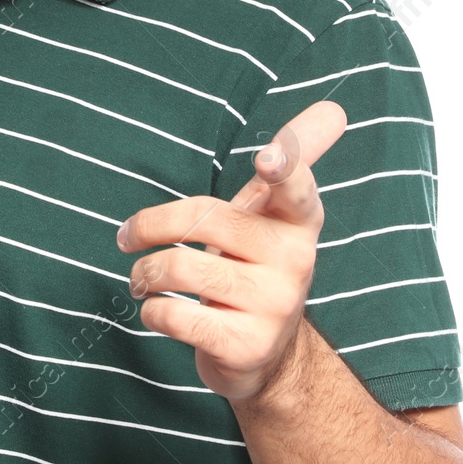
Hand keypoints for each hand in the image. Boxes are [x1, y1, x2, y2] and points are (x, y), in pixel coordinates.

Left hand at [115, 100, 346, 401]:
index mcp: (298, 221)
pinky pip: (175, 315)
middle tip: (128, 238)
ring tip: (142, 278)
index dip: (284, 169)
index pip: (295, 188)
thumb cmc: (257, 265)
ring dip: (144, 273)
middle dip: (150, 226)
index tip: (268, 159)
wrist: (268, 356)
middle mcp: (294, 261)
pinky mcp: (245, 346)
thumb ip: (294, 161)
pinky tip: (157, 311)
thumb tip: (334, 108)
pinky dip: (151, 311)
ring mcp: (272, 306)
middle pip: (205, 220)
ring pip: (181, 268)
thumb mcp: (273, 214)